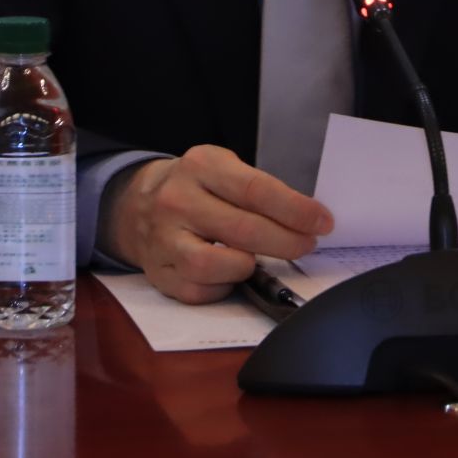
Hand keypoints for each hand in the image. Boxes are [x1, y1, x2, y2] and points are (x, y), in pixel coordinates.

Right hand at [100, 145, 334, 303]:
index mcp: (200, 166)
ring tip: (258, 259)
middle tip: (307, 244)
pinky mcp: (159, 273)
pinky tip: (229, 273)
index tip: (322, 222)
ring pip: (216, 265)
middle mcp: (177, 201)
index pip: (256, 190)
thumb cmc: (195, 187)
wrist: (135, 205)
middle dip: (286, 242)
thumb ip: (258, 189)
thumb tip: (307, 219)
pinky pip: (200, 290)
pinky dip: (224, 286)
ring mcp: (164, 239)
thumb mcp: (222, 168)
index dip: (295, 210)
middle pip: (244, 230)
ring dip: (249, 266)